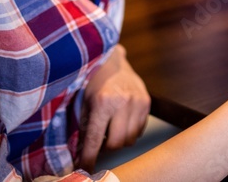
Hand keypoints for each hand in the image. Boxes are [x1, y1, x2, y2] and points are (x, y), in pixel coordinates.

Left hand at [79, 44, 150, 169]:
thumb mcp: (82, 102)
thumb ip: (84, 127)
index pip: (96, 140)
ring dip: (119, 140)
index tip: (86, 168)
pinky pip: (139, 129)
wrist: (111, 59)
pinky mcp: (146, 102)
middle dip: (106, 148)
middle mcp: (123, 102)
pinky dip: (130, 131)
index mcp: (103, 102)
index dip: (89, 158)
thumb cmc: (92, 80)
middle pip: (117, 143)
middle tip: (98, 142)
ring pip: (130, 139)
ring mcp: (138, 102)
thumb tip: (81, 153)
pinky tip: (120, 122)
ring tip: (109, 129)